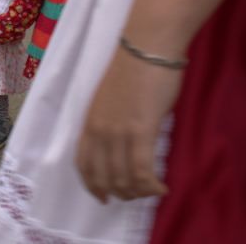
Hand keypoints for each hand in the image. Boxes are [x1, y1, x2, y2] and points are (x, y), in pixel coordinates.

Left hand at [76, 49, 182, 202]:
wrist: (147, 47)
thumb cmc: (133, 67)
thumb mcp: (110, 99)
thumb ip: (112, 122)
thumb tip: (124, 143)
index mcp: (89, 121)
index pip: (83, 164)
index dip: (93, 186)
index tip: (103, 198)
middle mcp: (99, 130)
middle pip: (104, 177)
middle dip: (120, 193)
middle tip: (136, 196)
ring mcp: (118, 132)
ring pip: (124, 178)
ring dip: (138, 192)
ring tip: (151, 191)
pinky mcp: (141, 130)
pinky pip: (143, 171)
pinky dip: (151, 185)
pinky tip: (162, 187)